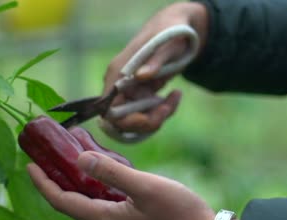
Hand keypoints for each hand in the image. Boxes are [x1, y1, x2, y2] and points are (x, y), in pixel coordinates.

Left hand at [27, 151, 237, 219]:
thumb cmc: (178, 212)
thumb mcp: (145, 187)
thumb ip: (111, 172)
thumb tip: (78, 158)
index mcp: (105, 218)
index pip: (63, 201)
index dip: (43, 183)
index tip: (29, 165)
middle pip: (71, 201)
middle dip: (56, 179)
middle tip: (48, 156)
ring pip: (87, 201)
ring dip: (76, 180)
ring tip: (71, 157)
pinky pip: (102, 202)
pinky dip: (95, 185)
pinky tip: (101, 170)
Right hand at [102, 2, 208, 133]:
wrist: (176, 31)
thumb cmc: (171, 34)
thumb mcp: (167, 45)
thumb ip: (154, 61)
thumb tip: (141, 76)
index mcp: (117, 73)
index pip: (110, 111)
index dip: (130, 120)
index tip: (155, 114)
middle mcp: (118, 85)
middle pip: (123, 121)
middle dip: (149, 120)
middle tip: (169, 106)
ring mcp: (128, 92)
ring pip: (137, 120)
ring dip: (158, 116)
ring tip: (176, 96)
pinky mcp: (139, 95)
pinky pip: (146, 114)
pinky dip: (161, 112)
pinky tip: (174, 96)